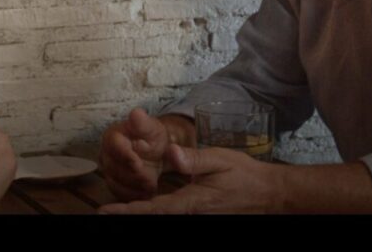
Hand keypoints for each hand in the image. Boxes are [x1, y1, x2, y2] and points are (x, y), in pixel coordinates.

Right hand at [98, 108, 173, 201]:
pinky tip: (146, 191)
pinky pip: (119, 193)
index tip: (138, 163)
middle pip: (114, 168)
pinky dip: (134, 194)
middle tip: (150, 178)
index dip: (125, 155)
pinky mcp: (112, 183)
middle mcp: (105, 152)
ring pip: (116, 182)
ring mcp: (107, 169)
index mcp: (113, 135)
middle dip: (134, 174)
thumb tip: (136, 113)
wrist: (154, 152)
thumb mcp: (152, 128)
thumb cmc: (151, 137)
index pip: (113, 145)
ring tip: (151, 184)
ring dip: (135, 186)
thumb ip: (144, 124)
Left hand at [99, 144, 278, 213]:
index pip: (154, 208)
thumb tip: (172, 153)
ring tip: (116, 210)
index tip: (105, 211)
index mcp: (192, 201)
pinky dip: (155, 211)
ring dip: (141, 213)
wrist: (268, 194)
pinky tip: (144, 206)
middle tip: (103, 212)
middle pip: (154, 217)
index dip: (129, 210)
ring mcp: (197, 217)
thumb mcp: (220, 159)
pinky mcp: (200, 215)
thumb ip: (194, 158)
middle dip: (129, 214)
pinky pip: (173, 215)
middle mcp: (192, 213)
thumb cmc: (244, 175)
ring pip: (163, 217)